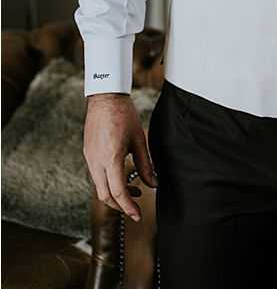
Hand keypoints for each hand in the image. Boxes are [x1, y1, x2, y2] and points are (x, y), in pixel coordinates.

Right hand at [84, 93, 156, 221]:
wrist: (105, 96)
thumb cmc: (124, 114)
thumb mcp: (139, 139)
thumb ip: (146, 164)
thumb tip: (154, 184)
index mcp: (110, 157)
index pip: (118, 192)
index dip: (128, 207)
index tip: (137, 215)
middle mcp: (96, 161)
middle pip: (105, 195)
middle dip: (120, 206)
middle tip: (135, 208)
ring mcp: (89, 158)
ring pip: (99, 187)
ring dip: (115, 194)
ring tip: (134, 190)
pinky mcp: (88, 153)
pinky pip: (97, 175)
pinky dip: (108, 182)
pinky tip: (122, 176)